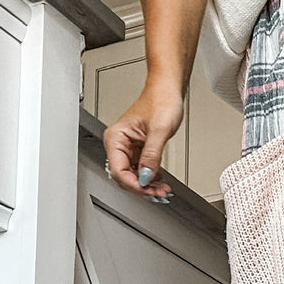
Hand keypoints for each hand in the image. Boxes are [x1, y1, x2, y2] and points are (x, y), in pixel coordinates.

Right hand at [103, 81, 183, 198]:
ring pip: (133, 176)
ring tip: (162, 189)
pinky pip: (141, 170)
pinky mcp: (138, 150)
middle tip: (159, 193)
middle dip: (142, 187)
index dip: (134, 184)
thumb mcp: (159, 130)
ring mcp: (128, 148)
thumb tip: (145, 176)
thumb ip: (151, 156)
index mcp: (116, 137)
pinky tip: (160, 181)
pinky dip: (150, 178)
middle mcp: (119, 144)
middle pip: (124, 177)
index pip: (118, 171)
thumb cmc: (161, 100)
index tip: (148, 190)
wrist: (168, 90)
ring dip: (147, 185)